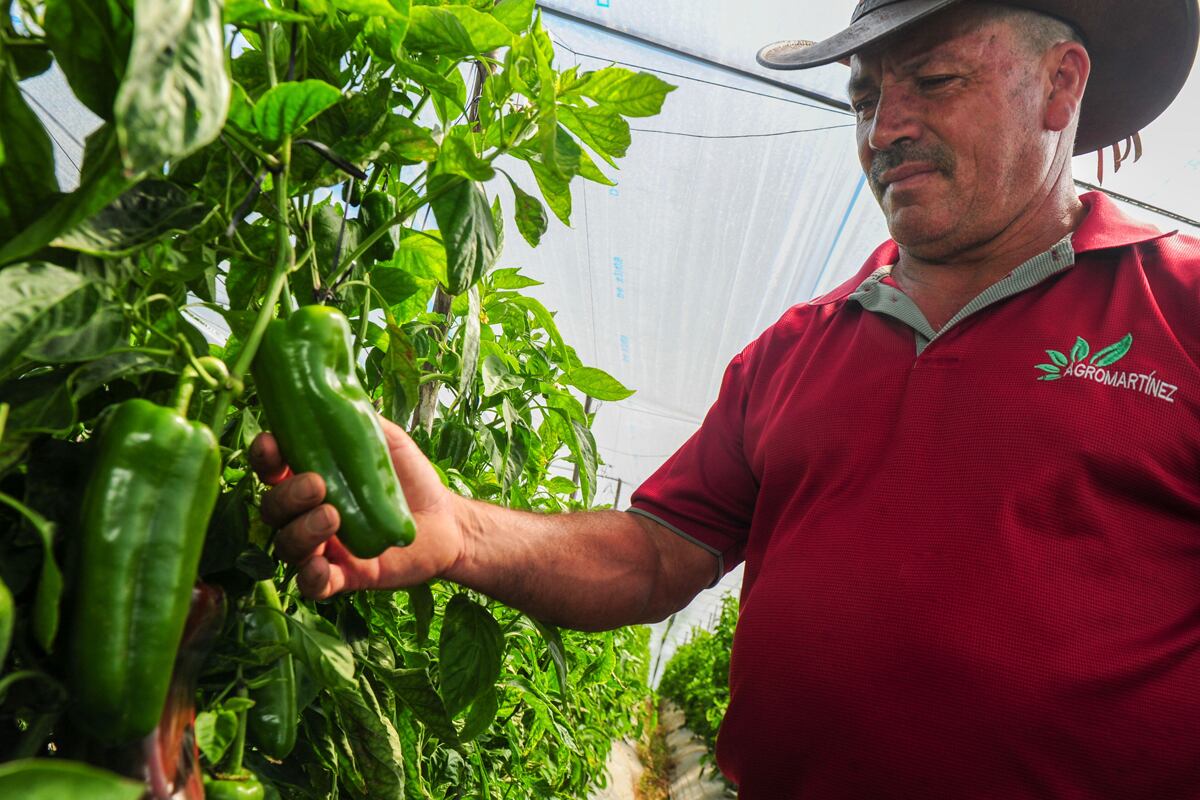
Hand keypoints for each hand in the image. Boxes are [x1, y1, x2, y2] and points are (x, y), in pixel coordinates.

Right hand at [249, 416, 465, 598]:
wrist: (446, 520)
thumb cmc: (410, 477)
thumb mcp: (386, 440)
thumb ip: (358, 420)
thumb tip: (334, 388)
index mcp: (309, 475)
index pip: (271, 468)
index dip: (264, 457)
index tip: (272, 446)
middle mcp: (306, 513)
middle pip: (272, 509)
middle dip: (286, 496)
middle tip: (317, 484)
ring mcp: (321, 547)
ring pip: (286, 545)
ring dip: (301, 531)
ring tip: (332, 515)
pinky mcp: (341, 577)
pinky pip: (311, 585)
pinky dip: (310, 577)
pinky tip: (322, 564)